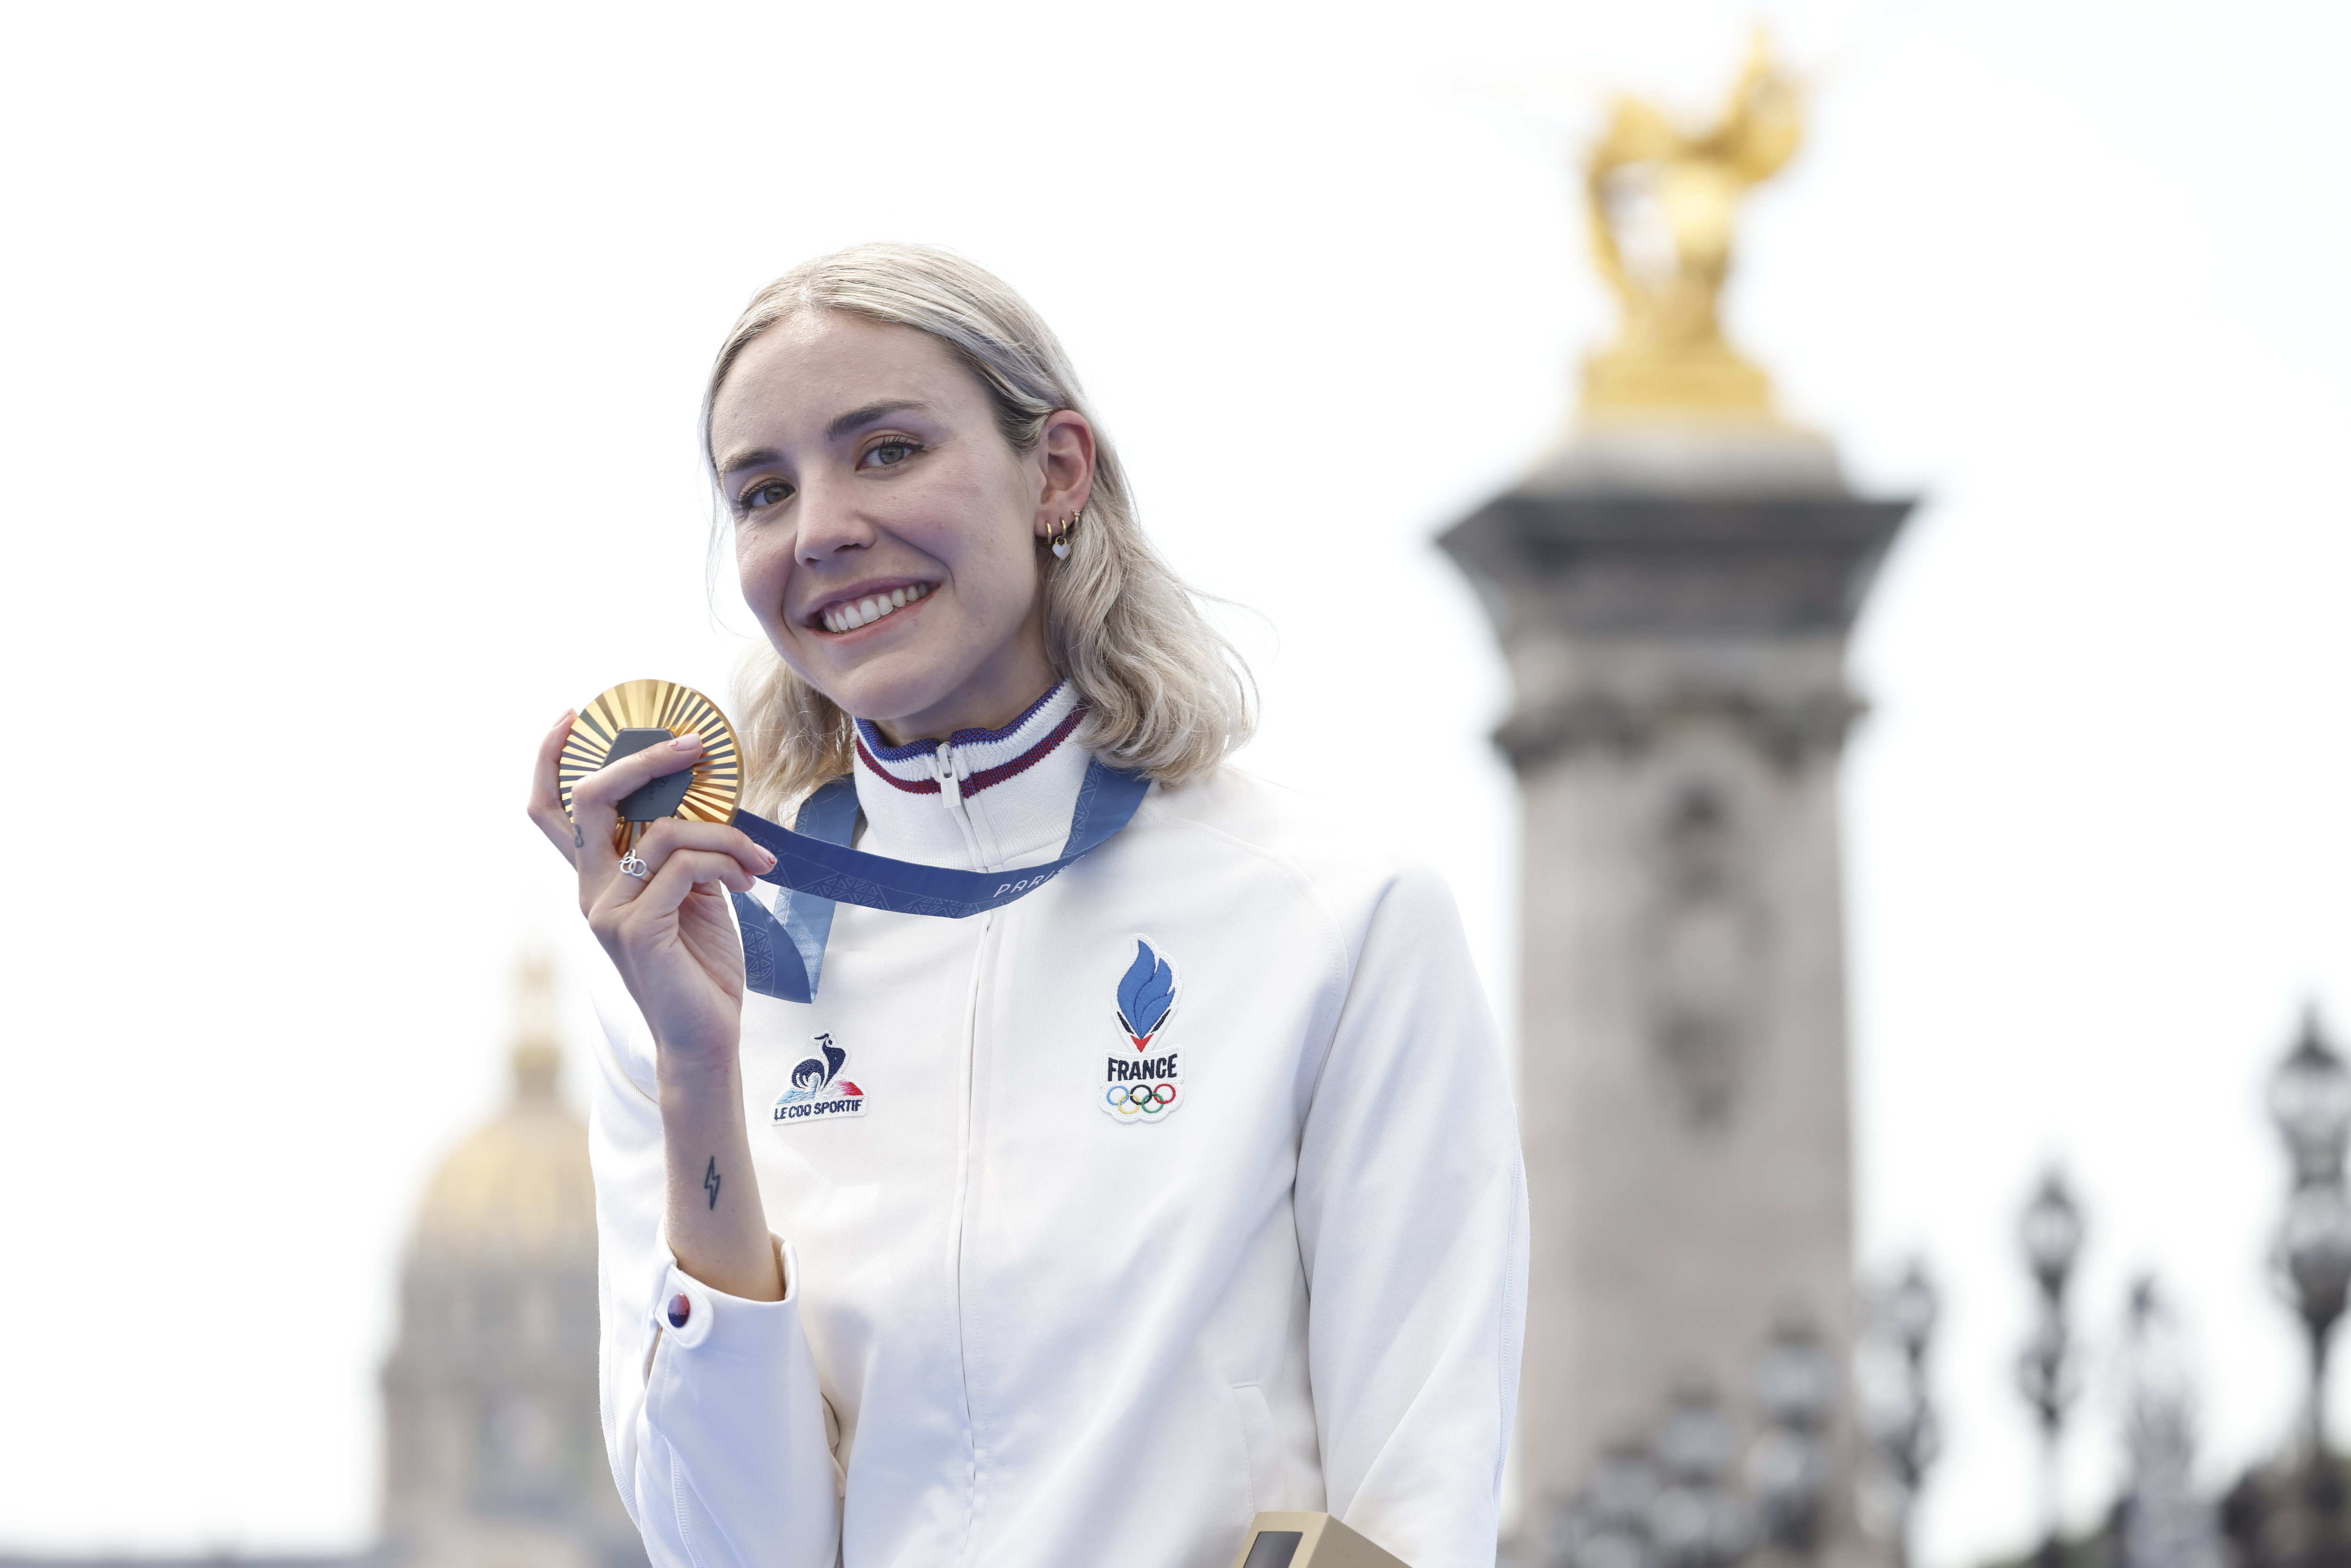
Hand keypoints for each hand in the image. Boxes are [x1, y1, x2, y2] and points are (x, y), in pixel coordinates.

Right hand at [525, 711, 778, 1063]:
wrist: (706, 1035)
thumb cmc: (700, 964)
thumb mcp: (691, 894)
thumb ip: (681, 852)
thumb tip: (702, 802)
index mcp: (597, 878)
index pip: (551, 811)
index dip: (550, 759)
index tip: (574, 715)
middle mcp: (591, 891)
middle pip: (590, 799)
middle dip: (644, 761)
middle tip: (694, 746)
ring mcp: (607, 911)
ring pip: (663, 832)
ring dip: (723, 835)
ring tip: (757, 861)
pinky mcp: (636, 929)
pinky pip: (683, 867)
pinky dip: (726, 863)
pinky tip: (751, 884)